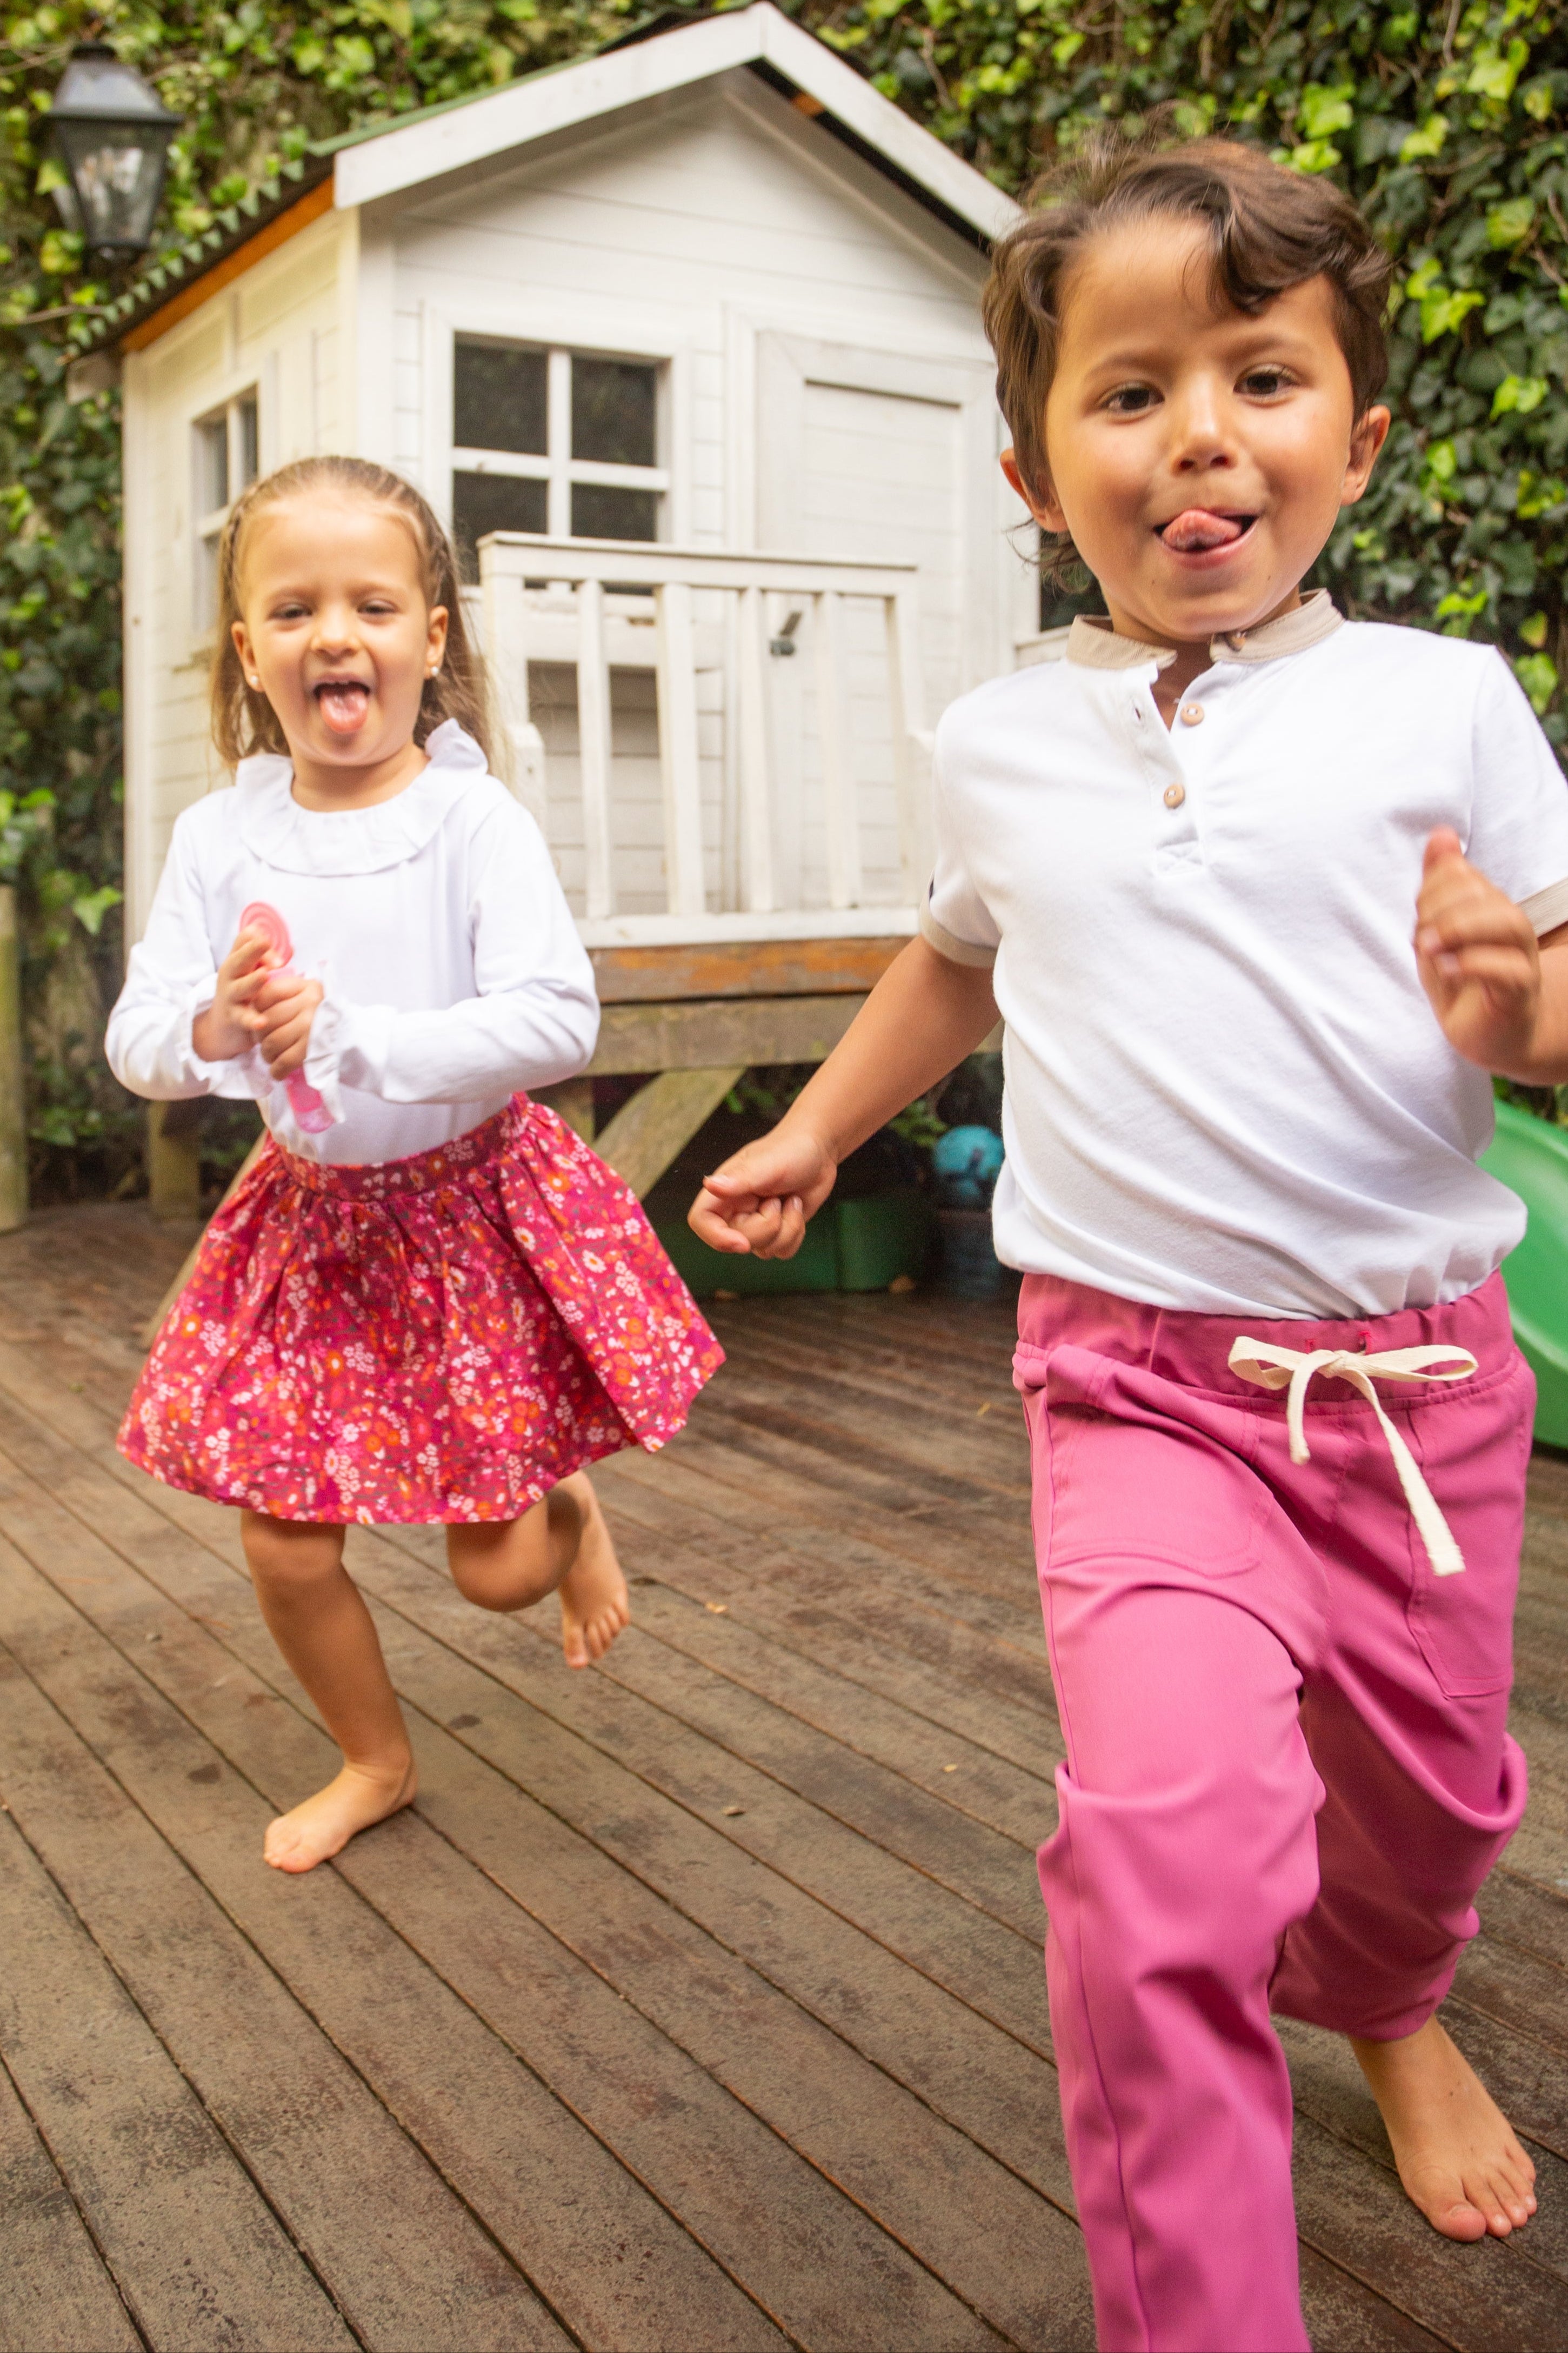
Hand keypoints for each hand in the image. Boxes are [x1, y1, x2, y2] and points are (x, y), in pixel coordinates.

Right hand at [191, 925, 276, 1061]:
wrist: (222, 1027)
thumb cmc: (242, 993)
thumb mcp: (251, 972)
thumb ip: (268, 959)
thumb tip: (291, 947)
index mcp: (237, 961)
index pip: (244, 942)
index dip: (257, 939)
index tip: (271, 940)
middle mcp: (231, 976)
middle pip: (238, 960)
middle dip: (252, 951)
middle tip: (265, 942)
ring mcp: (231, 996)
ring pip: (240, 987)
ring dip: (252, 981)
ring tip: (264, 976)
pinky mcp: (234, 1018)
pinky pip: (243, 1018)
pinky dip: (252, 1020)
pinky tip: (262, 1021)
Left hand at [251, 970, 323, 1080]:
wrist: (350, 1036)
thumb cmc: (322, 1016)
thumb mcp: (308, 995)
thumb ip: (284, 995)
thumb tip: (252, 1008)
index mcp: (306, 987)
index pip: (268, 994)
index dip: (258, 1008)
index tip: (260, 1017)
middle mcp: (310, 1004)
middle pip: (267, 1020)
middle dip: (259, 1035)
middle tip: (262, 1041)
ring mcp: (311, 1027)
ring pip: (272, 1042)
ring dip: (266, 1054)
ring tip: (270, 1056)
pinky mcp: (312, 1050)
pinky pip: (284, 1062)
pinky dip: (276, 1070)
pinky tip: (277, 1071)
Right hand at [689, 1123, 837, 1257]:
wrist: (819, 1153)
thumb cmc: (791, 1150)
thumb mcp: (767, 1164)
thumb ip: (739, 1178)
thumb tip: (709, 1185)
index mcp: (724, 1190)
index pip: (701, 1221)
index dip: (716, 1237)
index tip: (743, 1243)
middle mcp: (736, 1210)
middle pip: (738, 1242)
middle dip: (768, 1226)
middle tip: (779, 1198)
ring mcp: (756, 1223)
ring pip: (764, 1250)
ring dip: (787, 1228)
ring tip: (791, 1200)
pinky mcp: (777, 1231)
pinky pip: (782, 1252)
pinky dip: (796, 1233)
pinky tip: (796, 1208)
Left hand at [1414, 828, 1540, 1072]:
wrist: (1494, 1036)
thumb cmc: (1464, 981)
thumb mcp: (1440, 932)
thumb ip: (1439, 885)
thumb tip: (1442, 833)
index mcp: (1489, 907)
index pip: (1464, 876)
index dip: (1433, 889)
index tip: (1417, 918)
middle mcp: (1510, 928)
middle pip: (1486, 894)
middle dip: (1443, 908)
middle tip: (1420, 936)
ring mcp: (1521, 959)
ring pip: (1508, 923)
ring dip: (1460, 928)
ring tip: (1429, 946)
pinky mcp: (1519, 994)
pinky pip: (1510, 971)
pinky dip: (1476, 964)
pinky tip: (1448, 968)